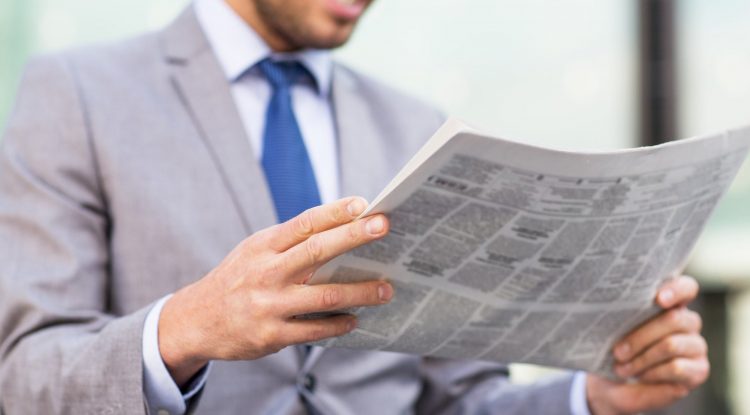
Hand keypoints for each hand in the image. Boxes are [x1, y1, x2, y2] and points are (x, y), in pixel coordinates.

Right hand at [158, 196, 392, 385]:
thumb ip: (290, 243)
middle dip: (355, 236)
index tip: (363, 203)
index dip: (335, 212)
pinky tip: (355, 319)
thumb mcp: (254, 252)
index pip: (304, 223)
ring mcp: (269, 305)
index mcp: (263, 246)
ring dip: (361, 292)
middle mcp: (266, 272)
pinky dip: (340, 324)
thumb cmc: (237, 279)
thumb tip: (341, 230)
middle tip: (384, 226)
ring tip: (386, 289)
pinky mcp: (272, 335)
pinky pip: (315, 330)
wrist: (196, 321)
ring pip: (325, 296)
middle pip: (318, 251)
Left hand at [586, 276, 709, 414]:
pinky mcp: (699, 369)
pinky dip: (653, 372)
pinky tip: (640, 376)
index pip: (686, 288)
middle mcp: (688, 322)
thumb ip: (621, 314)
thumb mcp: (613, 330)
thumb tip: (608, 302)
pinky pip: (677, 368)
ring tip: (622, 367)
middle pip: (674, 319)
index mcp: (670, 304)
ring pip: (671, 345)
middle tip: (617, 352)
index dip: (676, 290)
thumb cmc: (613, 349)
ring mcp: (696, 346)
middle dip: (640, 336)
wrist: (612, 383)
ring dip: (642, 358)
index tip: (658, 299)